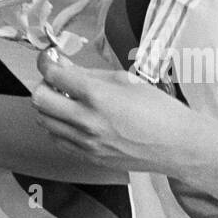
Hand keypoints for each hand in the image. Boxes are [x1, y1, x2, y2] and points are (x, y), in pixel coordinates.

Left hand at [31, 49, 191, 174]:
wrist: (178, 146)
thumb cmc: (158, 109)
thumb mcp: (124, 80)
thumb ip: (88, 73)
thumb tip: (62, 65)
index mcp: (97, 96)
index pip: (52, 76)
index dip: (48, 63)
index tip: (51, 59)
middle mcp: (87, 121)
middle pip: (39, 100)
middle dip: (45, 85)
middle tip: (58, 81)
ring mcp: (86, 143)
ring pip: (44, 121)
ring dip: (50, 107)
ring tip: (68, 101)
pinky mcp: (89, 158)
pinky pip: (58, 140)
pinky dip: (58, 127)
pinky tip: (75, 119)